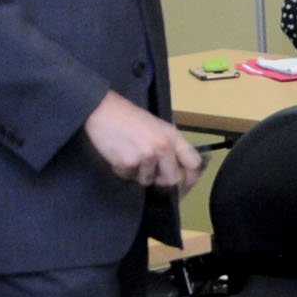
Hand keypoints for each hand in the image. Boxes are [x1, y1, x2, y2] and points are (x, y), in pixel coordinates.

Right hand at [83, 91, 202, 190]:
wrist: (103, 110)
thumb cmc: (130, 118)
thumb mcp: (158, 127)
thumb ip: (170, 146)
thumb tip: (178, 169)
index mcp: (173, 136)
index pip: (193, 163)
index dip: (191, 178)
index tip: (185, 185)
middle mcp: (163, 147)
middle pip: (172, 179)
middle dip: (161, 180)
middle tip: (151, 173)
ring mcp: (145, 156)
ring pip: (147, 180)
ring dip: (138, 174)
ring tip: (131, 155)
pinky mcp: (127, 163)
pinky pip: (128, 177)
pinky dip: (123, 170)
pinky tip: (119, 154)